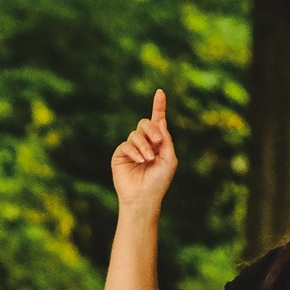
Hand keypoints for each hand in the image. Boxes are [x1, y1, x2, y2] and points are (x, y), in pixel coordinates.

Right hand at [111, 89, 177, 209]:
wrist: (144, 197)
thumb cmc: (159, 180)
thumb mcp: (169, 158)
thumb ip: (166, 139)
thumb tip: (160, 121)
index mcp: (158, 143)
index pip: (157, 121)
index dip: (158, 106)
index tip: (160, 92)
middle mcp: (144, 143)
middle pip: (145, 123)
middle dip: (152, 129)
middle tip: (158, 141)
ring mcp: (131, 148)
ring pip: (135, 134)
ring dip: (144, 145)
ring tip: (147, 159)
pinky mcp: (120, 155)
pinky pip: (126, 144)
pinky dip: (134, 151)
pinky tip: (139, 161)